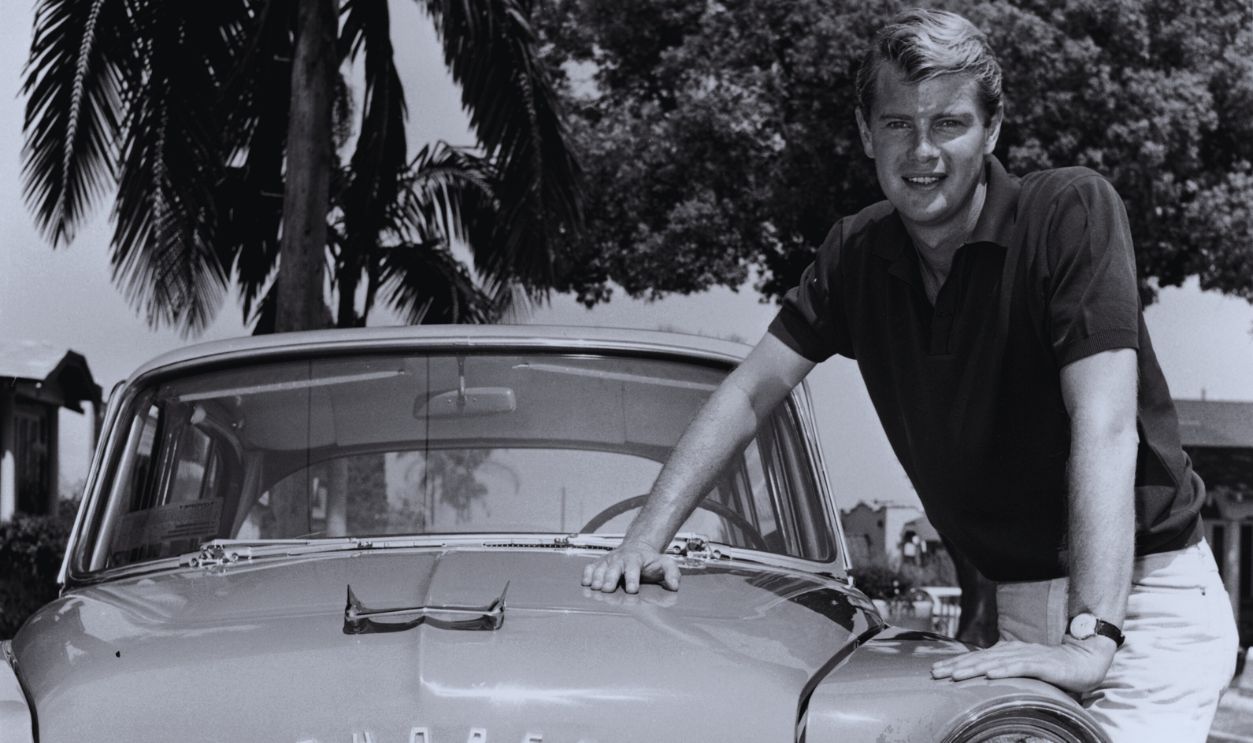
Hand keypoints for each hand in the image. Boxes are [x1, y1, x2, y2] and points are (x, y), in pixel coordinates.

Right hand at [581, 541, 680, 593]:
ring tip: (595, 588)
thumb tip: (674, 586)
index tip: (632, 590)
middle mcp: (620, 558)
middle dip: (610, 578)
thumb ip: (672, 573)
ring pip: (600, 568)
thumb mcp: (666, 563)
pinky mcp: (599, 564)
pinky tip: (586, 584)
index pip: (633, 567)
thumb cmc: (652, 561)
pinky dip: (586, 575)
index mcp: (636, 558)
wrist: (638, 548)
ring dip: (597, 578)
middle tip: (608, 589)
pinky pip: (590, 568)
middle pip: (613, 567)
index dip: (632, 578)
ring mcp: (608, 561)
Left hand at [930, 637, 1115, 692]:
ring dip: (973, 668)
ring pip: (995, 662)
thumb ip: (1007, 670)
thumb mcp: (1025, 668)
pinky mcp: (1042, 664)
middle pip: (980, 658)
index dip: (956, 664)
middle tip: (935, 673)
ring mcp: (1027, 656)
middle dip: (956, 666)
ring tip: (955, 675)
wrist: (1085, 658)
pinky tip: (990, 674)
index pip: (977, 658)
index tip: (936, 671)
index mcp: (1007, 652)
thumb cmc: (1053, 666)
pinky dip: (1004, 670)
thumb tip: (985, 677)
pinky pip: (1020, 667)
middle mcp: (1013, 651)